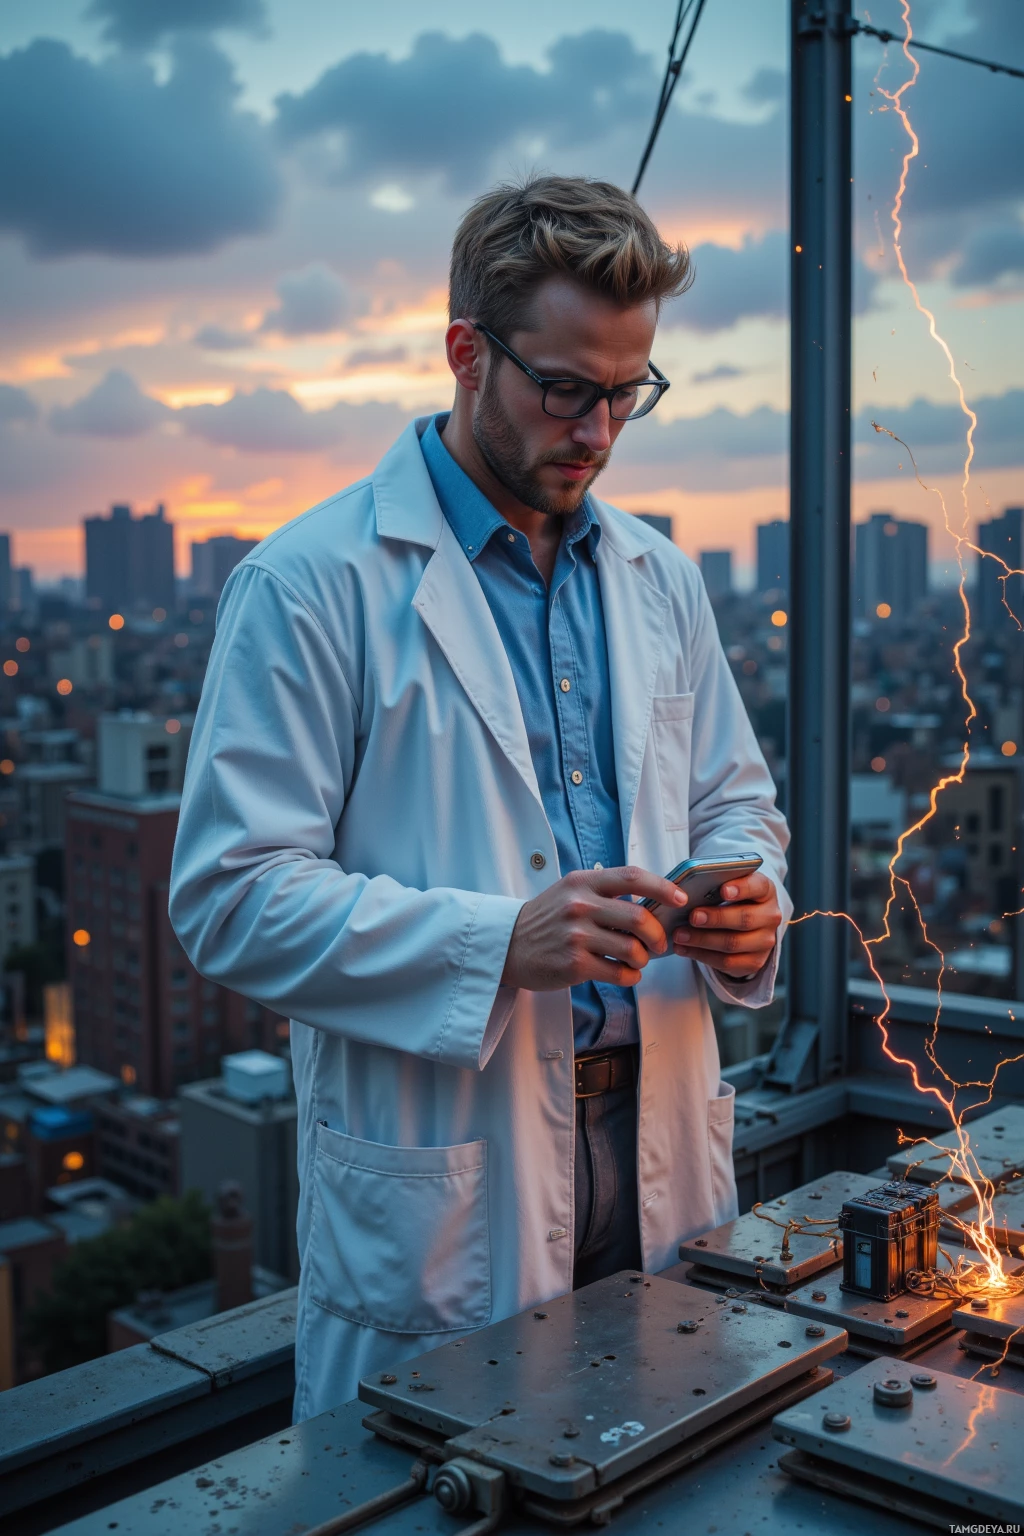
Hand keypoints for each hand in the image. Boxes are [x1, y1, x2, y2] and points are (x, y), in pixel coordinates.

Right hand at [501, 865, 686, 990]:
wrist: (508, 945)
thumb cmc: (548, 918)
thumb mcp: (571, 891)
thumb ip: (605, 891)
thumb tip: (653, 901)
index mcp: (583, 882)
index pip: (632, 877)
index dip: (663, 887)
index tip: (681, 899)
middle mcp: (580, 906)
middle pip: (640, 918)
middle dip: (658, 935)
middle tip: (659, 943)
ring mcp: (576, 936)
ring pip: (633, 950)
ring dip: (644, 959)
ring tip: (638, 961)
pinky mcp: (574, 965)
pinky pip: (619, 973)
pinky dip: (631, 977)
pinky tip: (626, 974)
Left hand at [672, 871, 780, 981]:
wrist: (745, 925)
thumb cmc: (731, 900)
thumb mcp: (729, 886)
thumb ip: (715, 884)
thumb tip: (684, 890)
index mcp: (765, 891)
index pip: (758, 886)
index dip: (742, 888)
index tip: (723, 890)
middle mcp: (770, 916)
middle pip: (745, 919)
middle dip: (716, 918)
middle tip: (693, 917)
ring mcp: (765, 941)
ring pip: (733, 943)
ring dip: (703, 940)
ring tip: (679, 935)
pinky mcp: (754, 962)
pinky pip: (727, 962)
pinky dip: (701, 956)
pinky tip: (683, 949)